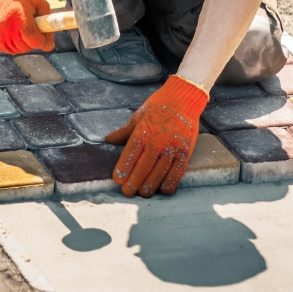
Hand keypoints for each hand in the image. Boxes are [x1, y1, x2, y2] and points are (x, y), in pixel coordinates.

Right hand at [0, 0, 53, 54]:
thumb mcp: (39, 3)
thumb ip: (48, 23)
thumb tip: (49, 46)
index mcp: (19, 14)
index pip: (32, 36)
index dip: (41, 40)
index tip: (44, 36)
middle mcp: (6, 26)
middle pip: (27, 46)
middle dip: (33, 40)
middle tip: (30, 26)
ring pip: (20, 50)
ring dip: (24, 42)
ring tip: (20, 27)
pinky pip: (12, 50)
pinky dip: (15, 44)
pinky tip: (12, 31)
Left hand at [105, 75, 208, 196]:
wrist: (184, 99)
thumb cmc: (158, 107)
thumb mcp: (138, 116)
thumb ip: (124, 131)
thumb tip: (107, 140)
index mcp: (143, 131)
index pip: (131, 153)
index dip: (124, 168)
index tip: (117, 180)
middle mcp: (158, 140)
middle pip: (144, 167)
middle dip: (134, 182)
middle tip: (127, 192)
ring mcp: (173, 147)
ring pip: (159, 173)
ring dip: (150, 186)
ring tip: (143, 193)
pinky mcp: (185, 152)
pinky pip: (177, 173)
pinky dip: (169, 183)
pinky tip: (162, 189)